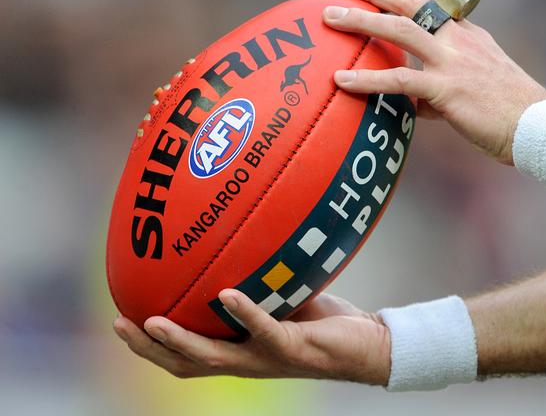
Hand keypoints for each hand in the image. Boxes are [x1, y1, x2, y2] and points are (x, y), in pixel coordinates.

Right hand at [113, 289, 389, 384]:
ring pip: (212, 357)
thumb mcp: (282, 296)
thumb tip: (234, 239)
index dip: (151, 346)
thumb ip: (257, 280)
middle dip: (149, 348)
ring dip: (179, 341)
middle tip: (120, 323)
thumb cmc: (322, 320)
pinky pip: (264, 331)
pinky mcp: (293, 349)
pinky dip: (243, 312)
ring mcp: (267, 358)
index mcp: (238, 350)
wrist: (367, 345)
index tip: (123, 318)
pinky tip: (225, 294)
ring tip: (152, 321)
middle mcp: (246, 360)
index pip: (185, 355)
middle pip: (185, 364)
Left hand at [324, 0, 545, 164]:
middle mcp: (459, 39)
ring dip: (361, 21)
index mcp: (467, 35)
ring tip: (330, 18)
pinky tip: (341, 81)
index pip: (427, 3)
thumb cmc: (507, 113)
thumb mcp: (474, 88)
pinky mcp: (447, 88)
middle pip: (409, 2)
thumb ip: (438, 89)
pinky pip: (399, 79)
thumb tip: (412, 102)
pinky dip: (367, 79)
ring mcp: (453, 61)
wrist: (537, 128)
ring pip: (399, 30)